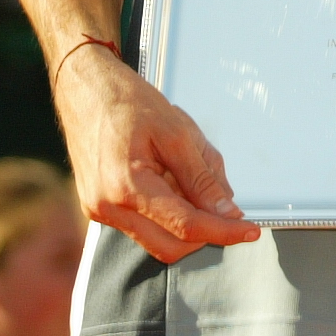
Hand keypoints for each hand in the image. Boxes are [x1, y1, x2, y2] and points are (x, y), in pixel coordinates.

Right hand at [55, 46, 259, 262]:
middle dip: (205, 233)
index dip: (224, 231)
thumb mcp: (177, 133)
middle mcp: (107, 208)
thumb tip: (227, 210)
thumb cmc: (126, 102)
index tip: (250, 232)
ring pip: (156, 238)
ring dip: (185, 222)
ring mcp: (100, 211)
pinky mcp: (99, 207)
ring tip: (192, 180)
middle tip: (229, 210)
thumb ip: (203, 178)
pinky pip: (141, 225)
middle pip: (170, 246)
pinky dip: (167, 213)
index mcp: (127, 187)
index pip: (185, 226)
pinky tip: (172, 181)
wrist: (84, 90)